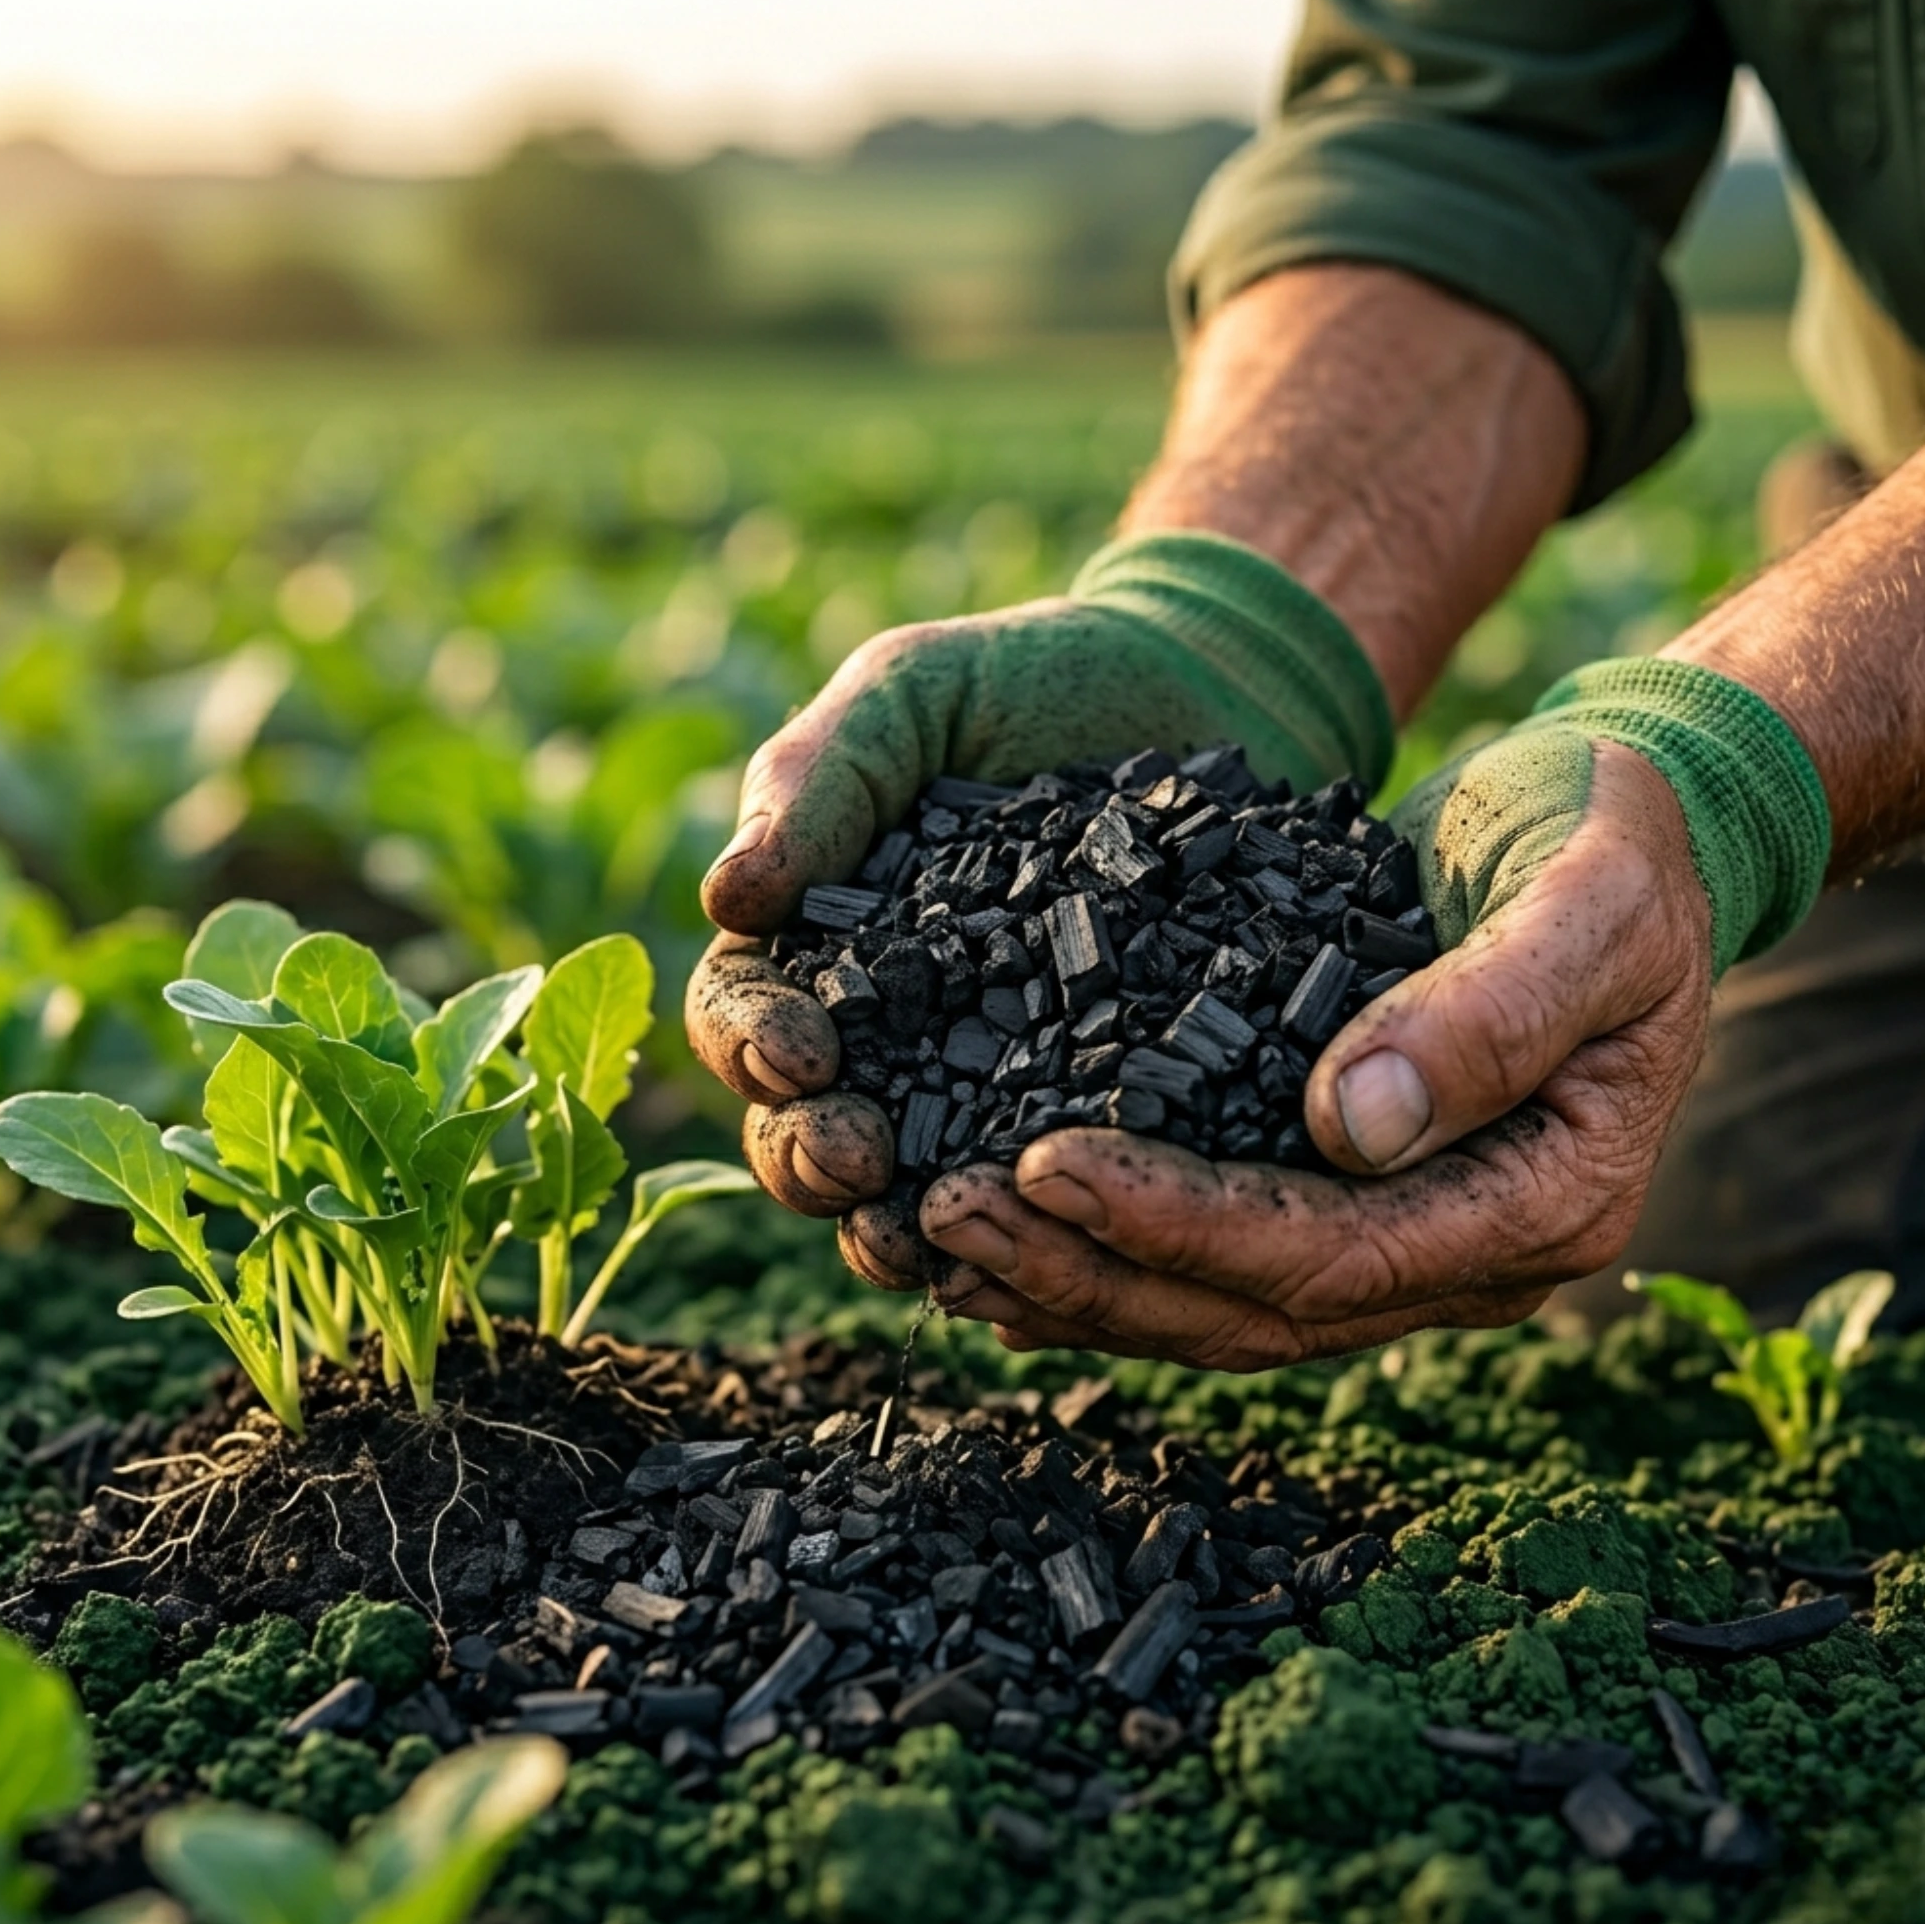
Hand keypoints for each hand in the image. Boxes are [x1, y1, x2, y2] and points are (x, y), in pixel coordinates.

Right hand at [686, 533, 1392, 1284]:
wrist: (1198, 686)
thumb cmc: (1030, 677)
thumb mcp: (908, 694)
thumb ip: (817, 779)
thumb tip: (726, 897)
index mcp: (820, 942)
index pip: (744, 1014)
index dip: (751, 1047)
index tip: (798, 1056)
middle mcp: (889, 1029)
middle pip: (807, 1126)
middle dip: (811, 1157)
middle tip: (856, 1162)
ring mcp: (992, 1077)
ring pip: (911, 1183)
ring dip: (895, 1224)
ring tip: (919, 1239)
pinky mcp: (1092, 1103)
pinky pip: (1045, 1183)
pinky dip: (1025, 1228)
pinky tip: (1038, 1247)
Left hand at [918, 744, 1715, 1365]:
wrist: (1630, 833)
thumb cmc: (1618, 846)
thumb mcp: (1589, 901)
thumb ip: (1492, 1012)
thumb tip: (1348, 1128)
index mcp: (1542, 1203)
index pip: (1335, 1255)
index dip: (1185, 1224)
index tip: (1050, 1166)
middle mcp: (1465, 1251)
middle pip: (1254, 1308)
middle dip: (1092, 1270)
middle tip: (944, 1214)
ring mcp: (1405, 1236)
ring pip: (1218, 1305)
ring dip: (1073, 1281)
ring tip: (934, 1237)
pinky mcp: (1344, 1194)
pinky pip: (1212, 1254)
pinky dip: (1103, 1253)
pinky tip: (1002, 1239)